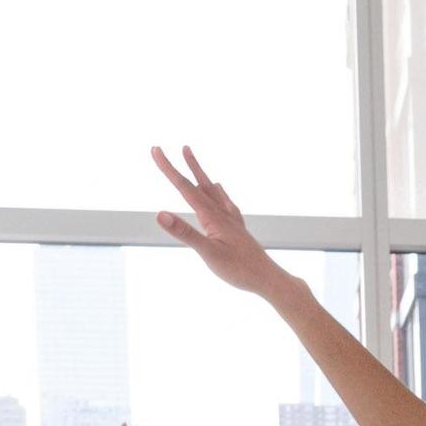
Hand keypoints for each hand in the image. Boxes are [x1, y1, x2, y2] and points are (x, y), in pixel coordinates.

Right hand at [149, 145, 291, 297]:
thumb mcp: (208, 253)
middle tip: (178, 147)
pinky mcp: (237, 228)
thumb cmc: (239, 269)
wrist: (268, 279)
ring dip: (201, 175)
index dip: (168, 168)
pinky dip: (218, 193)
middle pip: (200, 184)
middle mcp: (222, 213)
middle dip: (186, 166)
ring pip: (213, 191)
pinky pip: (226, 203)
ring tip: (194, 161)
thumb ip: (184, 233)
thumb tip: (160, 213)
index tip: (156, 150)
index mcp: (212, 216)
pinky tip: (220, 192)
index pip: (185, 187)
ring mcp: (231, 219)